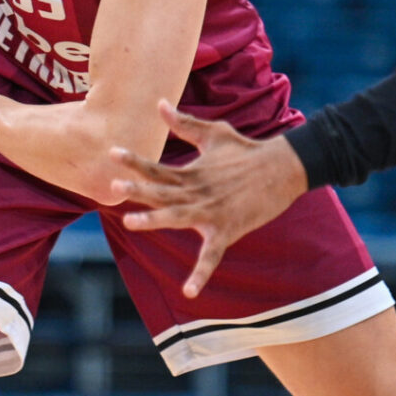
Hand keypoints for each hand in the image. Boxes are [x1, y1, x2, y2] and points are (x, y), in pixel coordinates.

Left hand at [110, 101, 307, 297]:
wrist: (282, 167)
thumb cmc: (246, 150)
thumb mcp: (214, 133)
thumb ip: (184, 123)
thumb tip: (159, 103)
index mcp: (191, 173)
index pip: (157, 167)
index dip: (134, 161)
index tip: (112, 152)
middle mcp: (196, 192)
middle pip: (162, 191)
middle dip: (139, 189)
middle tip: (115, 186)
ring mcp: (211, 211)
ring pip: (178, 217)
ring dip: (155, 220)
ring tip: (131, 223)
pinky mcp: (227, 229)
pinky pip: (211, 255)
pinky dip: (201, 274)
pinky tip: (189, 292)